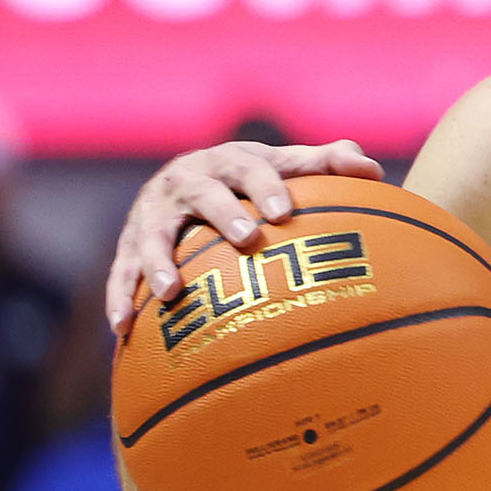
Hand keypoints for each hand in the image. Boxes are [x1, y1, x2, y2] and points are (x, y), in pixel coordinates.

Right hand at [105, 138, 381, 331]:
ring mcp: (153, 212)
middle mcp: (186, 182)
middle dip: (223, 214)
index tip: (286, 211)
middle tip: (247, 239)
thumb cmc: (253, 179)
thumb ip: (327, 164)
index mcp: (228, 162)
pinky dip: (119, 296)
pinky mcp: (128, 242)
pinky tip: (122, 328)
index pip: (250, 167)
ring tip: (171, 292)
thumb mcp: (285, 165)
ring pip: (151, 234)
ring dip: (158, 261)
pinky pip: (121, 271)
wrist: (189, 178)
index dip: (267, 186)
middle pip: (203, 195)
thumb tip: (371, 169)